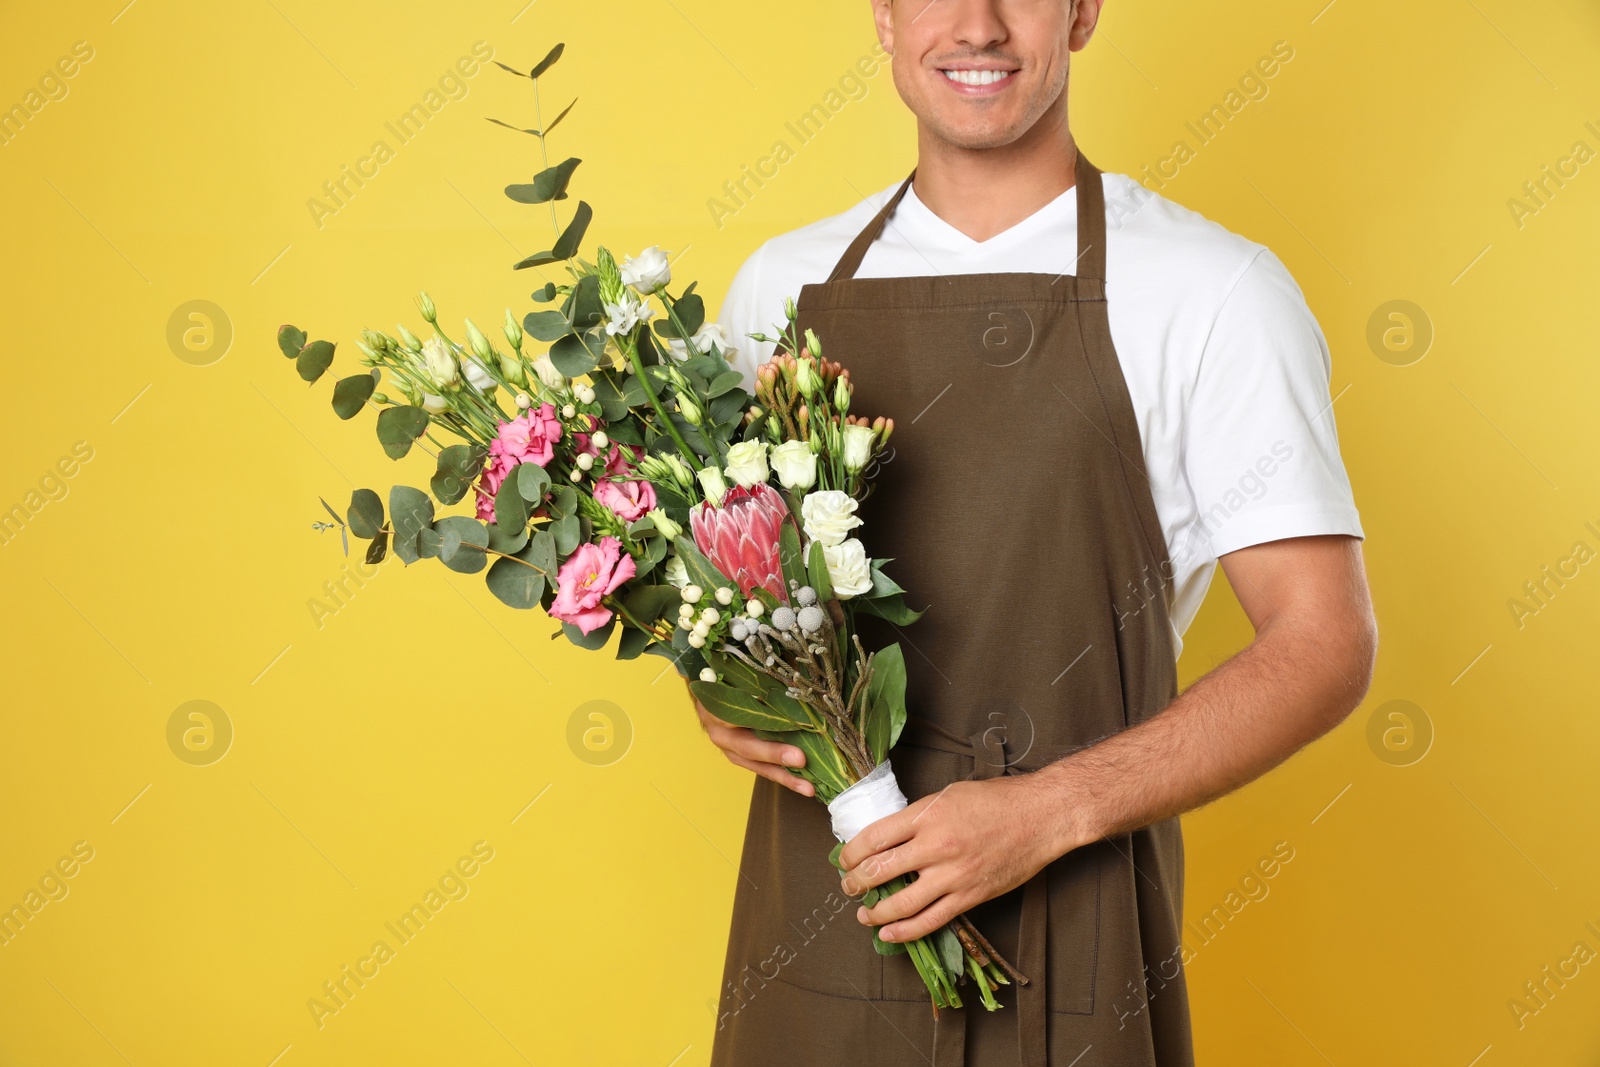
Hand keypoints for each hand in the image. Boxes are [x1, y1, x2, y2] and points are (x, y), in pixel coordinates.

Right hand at [690, 685, 813, 796]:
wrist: (710, 689)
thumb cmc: (729, 676)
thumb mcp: (740, 672)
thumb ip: (763, 674)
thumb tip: (797, 673)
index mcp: (714, 706)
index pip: (733, 716)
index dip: (757, 720)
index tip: (783, 724)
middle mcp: (719, 732)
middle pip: (746, 747)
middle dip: (774, 755)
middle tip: (801, 760)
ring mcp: (730, 748)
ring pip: (756, 765)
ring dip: (784, 776)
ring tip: (809, 787)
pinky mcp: (742, 758)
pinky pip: (763, 769)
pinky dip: (784, 776)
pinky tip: (806, 783)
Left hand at [836, 775, 1066, 942]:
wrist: (1040, 816)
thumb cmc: (997, 799)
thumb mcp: (948, 795)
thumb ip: (918, 816)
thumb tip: (891, 835)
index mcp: (926, 816)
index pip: (873, 839)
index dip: (851, 853)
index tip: (844, 859)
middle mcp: (935, 847)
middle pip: (880, 871)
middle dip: (855, 883)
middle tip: (848, 887)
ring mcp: (952, 875)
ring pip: (901, 903)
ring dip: (875, 912)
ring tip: (864, 913)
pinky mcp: (969, 896)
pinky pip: (930, 921)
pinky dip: (905, 931)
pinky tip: (888, 933)